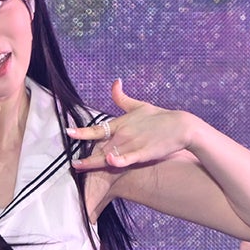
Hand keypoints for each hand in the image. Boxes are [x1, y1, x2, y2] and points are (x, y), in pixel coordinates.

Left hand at [66, 80, 194, 170]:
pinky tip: (110, 162)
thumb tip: (115, 82)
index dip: (81, 132)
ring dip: (94, 162)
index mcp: (120, 124)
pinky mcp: (144, 153)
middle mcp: (123, 134)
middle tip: (71, 163)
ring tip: (79, 167)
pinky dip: (119, 160)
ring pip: (109, 155)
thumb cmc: (159, 117)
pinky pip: (129, 158)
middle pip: (99, 147)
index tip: (68, 132)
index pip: (97, 129)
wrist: (181, 126)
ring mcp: (133, 144)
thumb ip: (122, 97)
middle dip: (85, 157)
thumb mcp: (138, 105)